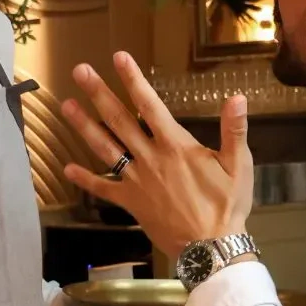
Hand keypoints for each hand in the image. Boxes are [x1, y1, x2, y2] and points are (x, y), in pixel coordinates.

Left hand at [60, 52, 252, 258]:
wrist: (210, 247)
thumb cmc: (227, 205)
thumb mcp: (239, 165)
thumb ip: (235, 130)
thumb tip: (237, 97)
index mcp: (175, 146)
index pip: (150, 105)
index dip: (133, 80)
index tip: (118, 58)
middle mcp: (150, 158)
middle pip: (119, 120)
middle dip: (98, 94)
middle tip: (79, 72)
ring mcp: (136, 181)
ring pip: (105, 148)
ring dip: (84, 126)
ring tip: (66, 105)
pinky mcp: (131, 202)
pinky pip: (103, 189)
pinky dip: (85, 179)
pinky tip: (67, 169)